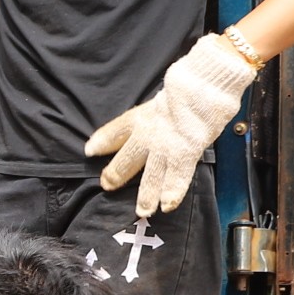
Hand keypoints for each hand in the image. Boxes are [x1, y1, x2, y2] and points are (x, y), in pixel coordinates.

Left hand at [82, 33, 253, 217]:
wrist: (203, 83)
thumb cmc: (192, 84)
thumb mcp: (168, 94)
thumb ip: (163, 109)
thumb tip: (167, 113)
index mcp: (143, 115)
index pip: (116, 129)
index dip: (103, 140)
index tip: (90, 149)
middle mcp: (149, 132)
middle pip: (127, 157)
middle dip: (116, 173)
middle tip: (106, 185)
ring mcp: (165, 144)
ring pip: (151, 174)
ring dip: (146, 194)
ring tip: (142, 211)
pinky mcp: (184, 151)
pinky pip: (177, 176)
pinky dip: (172, 192)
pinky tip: (166, 206)